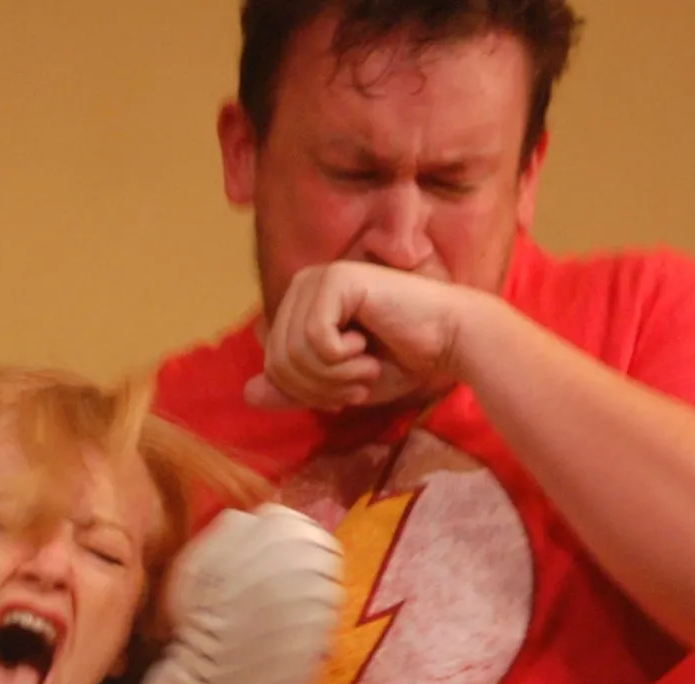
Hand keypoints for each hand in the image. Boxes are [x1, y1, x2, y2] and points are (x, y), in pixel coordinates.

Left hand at [245, 261, 480, 411]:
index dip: (307, 392)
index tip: (343, 391)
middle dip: (319, 387)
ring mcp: (317, 278)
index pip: (272, 365)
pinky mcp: (336, 279)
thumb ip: (293, 391)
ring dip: (335, 376)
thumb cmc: (398, 360)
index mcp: (297, 307)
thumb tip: (247, 393)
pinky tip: (368, 346)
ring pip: (294, 353)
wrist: (447, 342)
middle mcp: (302, 286)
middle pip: (278, 361)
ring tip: (365, 366)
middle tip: (359, 381)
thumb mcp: (335, 386)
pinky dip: (343, 359)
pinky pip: (314, 339)